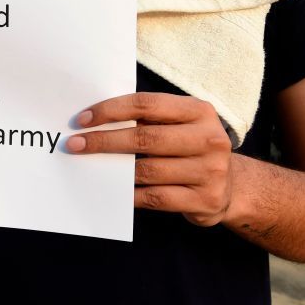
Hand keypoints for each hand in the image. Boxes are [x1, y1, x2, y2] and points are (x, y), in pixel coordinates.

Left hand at [66, 92, 234, 226]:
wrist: (230, 186)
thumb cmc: (188, 147)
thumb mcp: (178, 124)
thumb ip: (147, 118)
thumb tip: (94, 120)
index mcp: (199, 111)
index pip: (147, 104)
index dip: (111, 110)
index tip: (82, 120)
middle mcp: (210, 139)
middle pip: (145, 138)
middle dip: (104, 141)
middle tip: (74, 144)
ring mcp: (211, 171)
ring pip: (148, 170)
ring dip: (114, 169)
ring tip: (90, 165)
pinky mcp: (205, 199)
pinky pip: (156, 197)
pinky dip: (131, 194)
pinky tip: (114, 189)